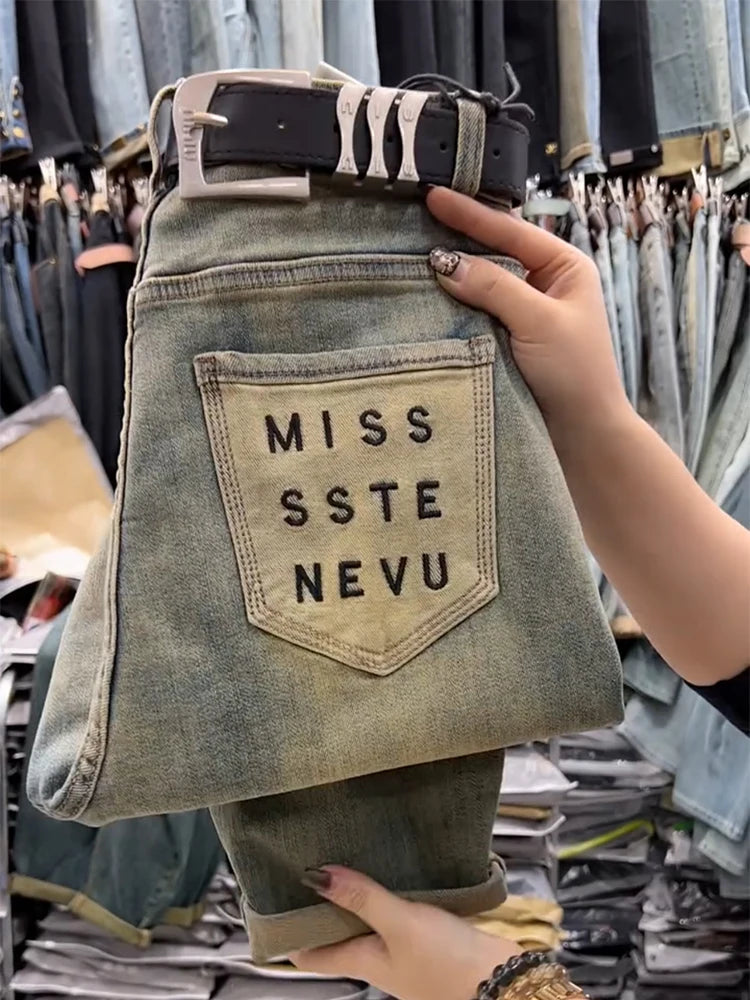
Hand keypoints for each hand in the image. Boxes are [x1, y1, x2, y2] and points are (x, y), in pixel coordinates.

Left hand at [289, 866, 518, 999]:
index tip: (269, 903)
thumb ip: (362, 898)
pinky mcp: (427, 938)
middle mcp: (377, 957)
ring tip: (341, 856)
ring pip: (366, 921)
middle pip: (337, 934)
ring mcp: (403, 950)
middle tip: (306, 863)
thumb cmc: (446, 962)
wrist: (502, 982)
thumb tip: (314, 875)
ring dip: (353, 896)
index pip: (310, 954)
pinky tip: (388, 869)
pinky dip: (384, 894)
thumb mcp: (400, 924)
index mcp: (361, 960)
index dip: (286, 934)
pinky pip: (394, 914)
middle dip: (321, 905)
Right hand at [426, 187, 627, 431]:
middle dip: (458, 238)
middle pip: (494, 252)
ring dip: (452, 274)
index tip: (434, 197)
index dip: (471, 214)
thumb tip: (444, 262)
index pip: (511, 231)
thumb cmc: (575, 375)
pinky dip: (453, 306)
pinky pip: (475, 314)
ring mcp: (524, 314)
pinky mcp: (508, 342)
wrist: (584, 437)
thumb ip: (493, 288)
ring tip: (412, 254)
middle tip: (415, 218)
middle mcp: (544, 284)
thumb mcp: (538, 322)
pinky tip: (426, 298)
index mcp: (564, 267)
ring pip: (482, 284)